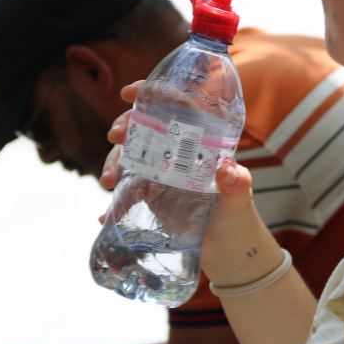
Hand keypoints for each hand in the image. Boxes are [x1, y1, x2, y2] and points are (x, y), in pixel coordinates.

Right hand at [98, 81, 269, 285]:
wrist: (226, 251)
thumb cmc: (237, 219)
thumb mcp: (240, 202)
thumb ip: (237, 186)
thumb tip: (230, 171)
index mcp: (204, 142)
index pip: (181, 108)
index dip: (156, 94)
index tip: (132, 92)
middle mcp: (181, 151)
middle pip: (150, 125)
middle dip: (128, 124)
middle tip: (115, 135)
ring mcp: (163, 171)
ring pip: (133, 153)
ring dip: (115, 160)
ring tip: (108, 181)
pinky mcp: (151, 193)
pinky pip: (127, 189)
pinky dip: (115, 200)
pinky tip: (104, 215)